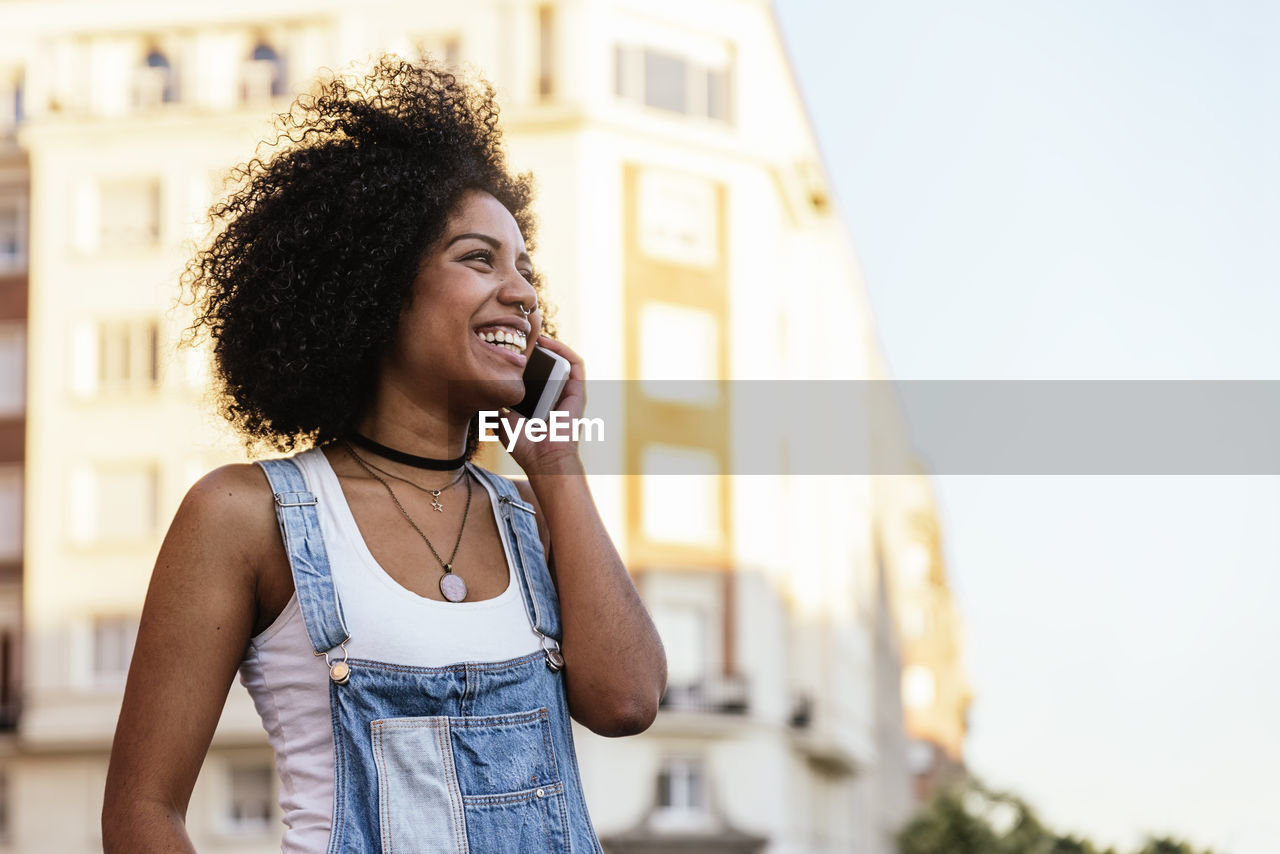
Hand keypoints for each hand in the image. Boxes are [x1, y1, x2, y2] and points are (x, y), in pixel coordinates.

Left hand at [500, 335, 586, 475]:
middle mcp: (556, 394)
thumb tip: (480, 390)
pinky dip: (564, 350)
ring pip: (563, 360)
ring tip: (533, 334)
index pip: (535, 374)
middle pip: (548, 364)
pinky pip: (576, 364)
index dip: (525, 359)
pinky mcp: (578, 392)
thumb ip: (495, 405)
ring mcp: (568, 393)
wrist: (544, 460)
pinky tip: (548, 342)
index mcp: (541, 400)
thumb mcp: (502, 421)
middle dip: (536, 348)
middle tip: (519, 336)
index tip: (509, 347)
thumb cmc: (525, 446)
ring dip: (550, 344)